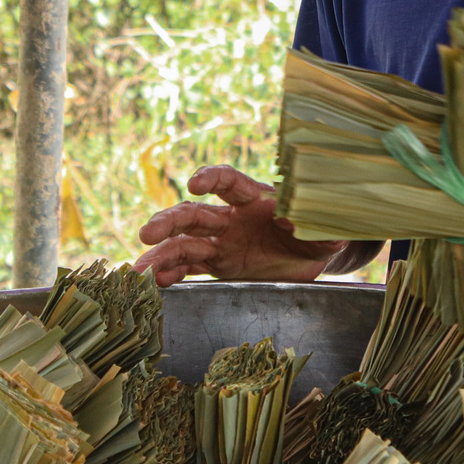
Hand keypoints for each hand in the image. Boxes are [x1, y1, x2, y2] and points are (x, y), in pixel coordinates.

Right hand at [133, 165, 348, 286]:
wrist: (310, 258)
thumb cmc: (317, 232)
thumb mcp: (324, 229)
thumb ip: (314, 223)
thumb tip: (295, 218)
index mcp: (254, 199)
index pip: (229, 182)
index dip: (211, 179)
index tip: (195, 184)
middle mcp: (230, 218)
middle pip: (193, 214)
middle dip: (169, 222)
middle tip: (147, 234)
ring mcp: (220, 242)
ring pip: (183, 244)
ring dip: (160, 255)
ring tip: (139, 272)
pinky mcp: (218, 266)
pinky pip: (190, 268)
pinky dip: (173, 275)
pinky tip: (158, 284)